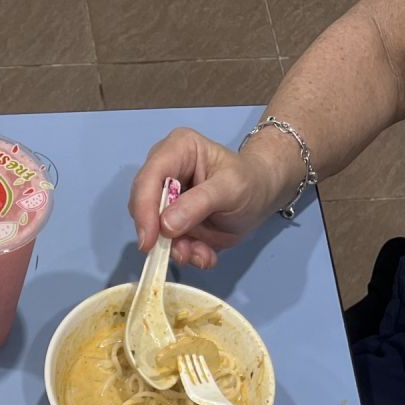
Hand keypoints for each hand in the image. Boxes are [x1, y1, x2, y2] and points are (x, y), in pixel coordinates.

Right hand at [128, 126, 285, 266]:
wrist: (261, 197)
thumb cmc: (250, 182)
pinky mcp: (171, 223)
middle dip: (160, 235)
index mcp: (177, 150)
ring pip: (153, 230)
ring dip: (176, 249)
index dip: (144, 210)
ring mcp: (165, 200)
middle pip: (142, 206)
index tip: (149, 241)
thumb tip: (165, 226)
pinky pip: (168, 245)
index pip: (148, 178)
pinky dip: (186, 255)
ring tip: (202, 253)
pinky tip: (205, 254)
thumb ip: (198, 204)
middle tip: (182, 252)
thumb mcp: (230, 189)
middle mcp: (165, 172)